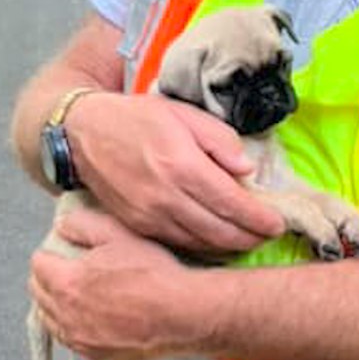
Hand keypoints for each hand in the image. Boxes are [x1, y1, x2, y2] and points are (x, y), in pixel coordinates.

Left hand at [29, 209, 205, 359]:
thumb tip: (63, 226)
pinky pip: (71, 340)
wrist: (183, 313)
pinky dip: (73, 327)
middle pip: (38, 293)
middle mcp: (67, 315)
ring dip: (57, 304)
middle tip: (65, 269)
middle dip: (48, 279)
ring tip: (75, 294)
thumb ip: (83, 225)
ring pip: (50, 320)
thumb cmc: (153, 274)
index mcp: (68, 282)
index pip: (38, 264)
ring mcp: (81, 339)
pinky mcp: (97, 356)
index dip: (50, 253)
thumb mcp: (118, 233)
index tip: (61, 251)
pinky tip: (89, 317)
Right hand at [67, 92, 283, 253]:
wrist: (81, 133)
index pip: (231, 202)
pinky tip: (216, 240)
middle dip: (250, 238)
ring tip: (248, 240)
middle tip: (269, 236)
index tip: (277, 223)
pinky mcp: (136, 226)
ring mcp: (148, 215)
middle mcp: (165, 196)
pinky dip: (202, 246)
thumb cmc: (135, 118)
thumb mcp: (182, 113)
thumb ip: (219, 138)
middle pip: (219, 230)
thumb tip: (247, 169)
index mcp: (181, 164)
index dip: (259, 218)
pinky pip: (177, 242)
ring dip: (228, 246)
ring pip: (199, 243)